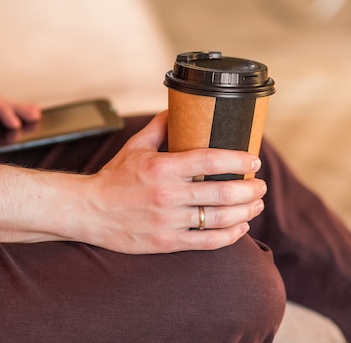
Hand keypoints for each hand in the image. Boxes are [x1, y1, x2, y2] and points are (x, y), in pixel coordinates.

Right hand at [80, 111, 265, 253]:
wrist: (89, 211)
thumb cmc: (114, 178)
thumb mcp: (134, 146)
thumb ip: (159, 126)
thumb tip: (179, 109)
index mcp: (162, 167)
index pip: (210, 160)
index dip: (238, 160)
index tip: (254, 160)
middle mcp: (167, 194)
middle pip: (222, 193)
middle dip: (250, 189)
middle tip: (260, 185)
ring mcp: (168, 221)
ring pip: (220, 218)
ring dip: (246, 211)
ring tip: (256, 204)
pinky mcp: (167, 242)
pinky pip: (207, 242)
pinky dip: (230, 235)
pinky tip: (241, 227)